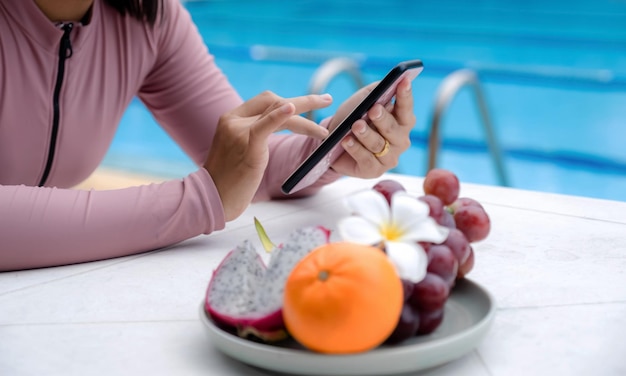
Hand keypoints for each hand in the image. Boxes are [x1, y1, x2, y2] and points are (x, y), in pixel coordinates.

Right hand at [204, 91, 331, 220]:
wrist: (211, 197)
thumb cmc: (227, 180)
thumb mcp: (239, 150)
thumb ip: (253, 136)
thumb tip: (277, 130)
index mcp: (232, 118)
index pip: (265, 101)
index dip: (289, 101)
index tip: (309, 104)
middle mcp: (234, 120)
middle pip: (274, 101)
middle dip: (304, 101)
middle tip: (327, 100)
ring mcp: (239, 130)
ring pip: (278, 112)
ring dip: (306, 119)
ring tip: (324, 130)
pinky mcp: (246, 144)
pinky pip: (267, 124)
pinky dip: (281, 115)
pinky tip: (294, 109)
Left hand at [329, 77, 415, 177]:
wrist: (333, 140)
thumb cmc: (352, 117)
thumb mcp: (363, 100)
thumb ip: (377, 91)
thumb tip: (388, 83)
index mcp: (401, 121)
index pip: (406, 108)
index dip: (405, 96)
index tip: (403, 82)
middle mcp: (400, 140)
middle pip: (394, 129)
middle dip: (383, 119)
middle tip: (373, 109)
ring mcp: (389, 157)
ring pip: (379, 145)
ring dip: (366, 134)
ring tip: (355, 125)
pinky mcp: (374, 170)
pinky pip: (367, 160)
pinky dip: (355, 149)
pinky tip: (346, 140)